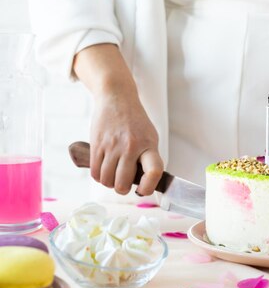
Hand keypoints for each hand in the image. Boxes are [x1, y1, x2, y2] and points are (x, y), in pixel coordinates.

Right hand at [72, 43, 163, 195]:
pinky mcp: (97, 144)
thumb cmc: (135, 121)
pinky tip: (103, 170)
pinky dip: (99, 176)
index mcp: (148, 144)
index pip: (154, 171)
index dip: (148, 187)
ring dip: (109, 183)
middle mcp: (131, 146)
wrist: (116, 98)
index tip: (142, 189)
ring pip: (107, 180)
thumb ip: (148, 158)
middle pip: (122, 183)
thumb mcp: (149, 136)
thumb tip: (144, 183)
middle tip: (123, 183)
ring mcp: (112, 146)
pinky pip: (95, 173)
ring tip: (113, 175)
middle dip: (122, 189)